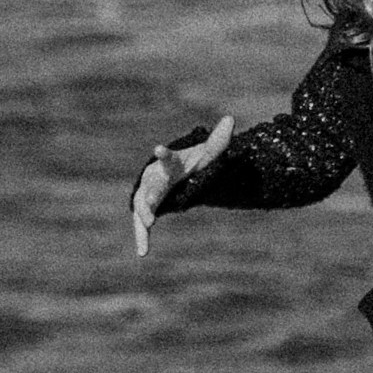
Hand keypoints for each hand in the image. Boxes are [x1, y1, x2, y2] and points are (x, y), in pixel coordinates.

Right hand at [130, 114, 235, 254]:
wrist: (177, 173)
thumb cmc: (192, 162)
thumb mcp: (208, 153)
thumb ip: (219, 140)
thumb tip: (231, 119)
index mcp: (170, 164)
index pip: (166, 158)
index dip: (163, 154)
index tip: (158, 149)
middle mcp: (155, 178)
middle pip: (151, 185)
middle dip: (150, 194)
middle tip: (151, 202)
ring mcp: (149, 194)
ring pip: (142, 205)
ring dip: (143, 215)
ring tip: (148, 226)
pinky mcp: (148, 209)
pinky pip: (141, 224)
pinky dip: (142, 237)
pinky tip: (143, 253)